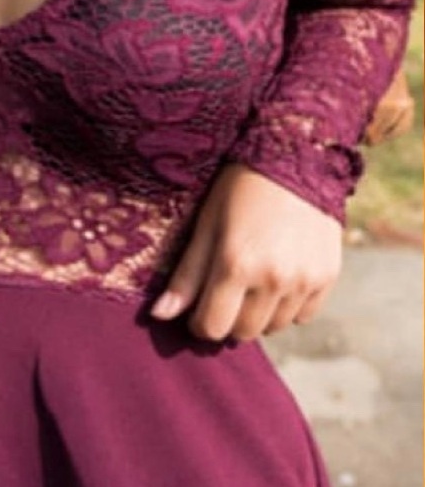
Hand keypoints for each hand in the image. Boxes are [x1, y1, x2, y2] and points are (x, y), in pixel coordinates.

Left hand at [150, 163, 342, 341]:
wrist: (296, 154)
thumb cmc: (240, 185)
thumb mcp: (207, 222)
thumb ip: (186, 274)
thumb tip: (159, 316)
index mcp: (236, 264)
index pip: (212, 327)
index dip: (199, 321)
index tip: (198, 306)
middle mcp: (273, 278)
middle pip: (243, 332)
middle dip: (229, 318)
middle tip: (225, 290)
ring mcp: (304, 280)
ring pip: (275, 326)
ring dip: (259, 313)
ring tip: (253, 278)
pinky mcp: (327, 276)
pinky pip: (303, 315)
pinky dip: (289, 306)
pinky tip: (280, 276)